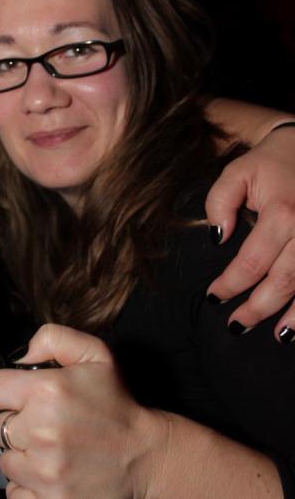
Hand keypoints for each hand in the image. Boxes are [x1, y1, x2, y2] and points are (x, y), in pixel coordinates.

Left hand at [0, 324, 161, 498]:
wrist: (145, 456)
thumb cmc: (115, 403)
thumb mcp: (94, 354)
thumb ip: (52, 338)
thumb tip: (20, 357)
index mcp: (47, 392)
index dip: (2, 391)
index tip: (18, 396)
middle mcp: (43, 433)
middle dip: (17, 424)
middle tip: (45, 424)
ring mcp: (47, 473)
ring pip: (7, 462)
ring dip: (24, 457)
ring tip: (52, 449)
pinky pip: (15, 495)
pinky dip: (29, 488)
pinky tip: (52, 474)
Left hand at [205, 127, 294, 338]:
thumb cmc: (271, 162)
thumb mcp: (236, 173)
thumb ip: (220, 203)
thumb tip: (217, 239)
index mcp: (281, 213)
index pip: (252, 262)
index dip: (231, 284)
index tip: (214, 297)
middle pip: (284, 281)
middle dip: (258, 307)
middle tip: (236, 326)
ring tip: (278, 336)